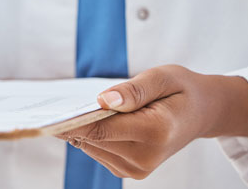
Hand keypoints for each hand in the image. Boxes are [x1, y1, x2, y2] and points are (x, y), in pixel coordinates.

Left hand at [59, 65, 247, 179]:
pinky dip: (92, 135)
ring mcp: (138, 168)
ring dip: (84, 127)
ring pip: (91, 146)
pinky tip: (98, 119)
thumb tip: (102, 101)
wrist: (201, 112)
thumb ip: (132, 90)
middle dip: (75, 121)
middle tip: (58, 103)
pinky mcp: (130, 170)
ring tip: (87, 108)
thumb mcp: (161, 77)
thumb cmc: (180, 90)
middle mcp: (146, 157)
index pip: (100, 130)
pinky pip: (98, 151)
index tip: (46, 115)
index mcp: (155, 132)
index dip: (71, 122)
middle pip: (92, 139)